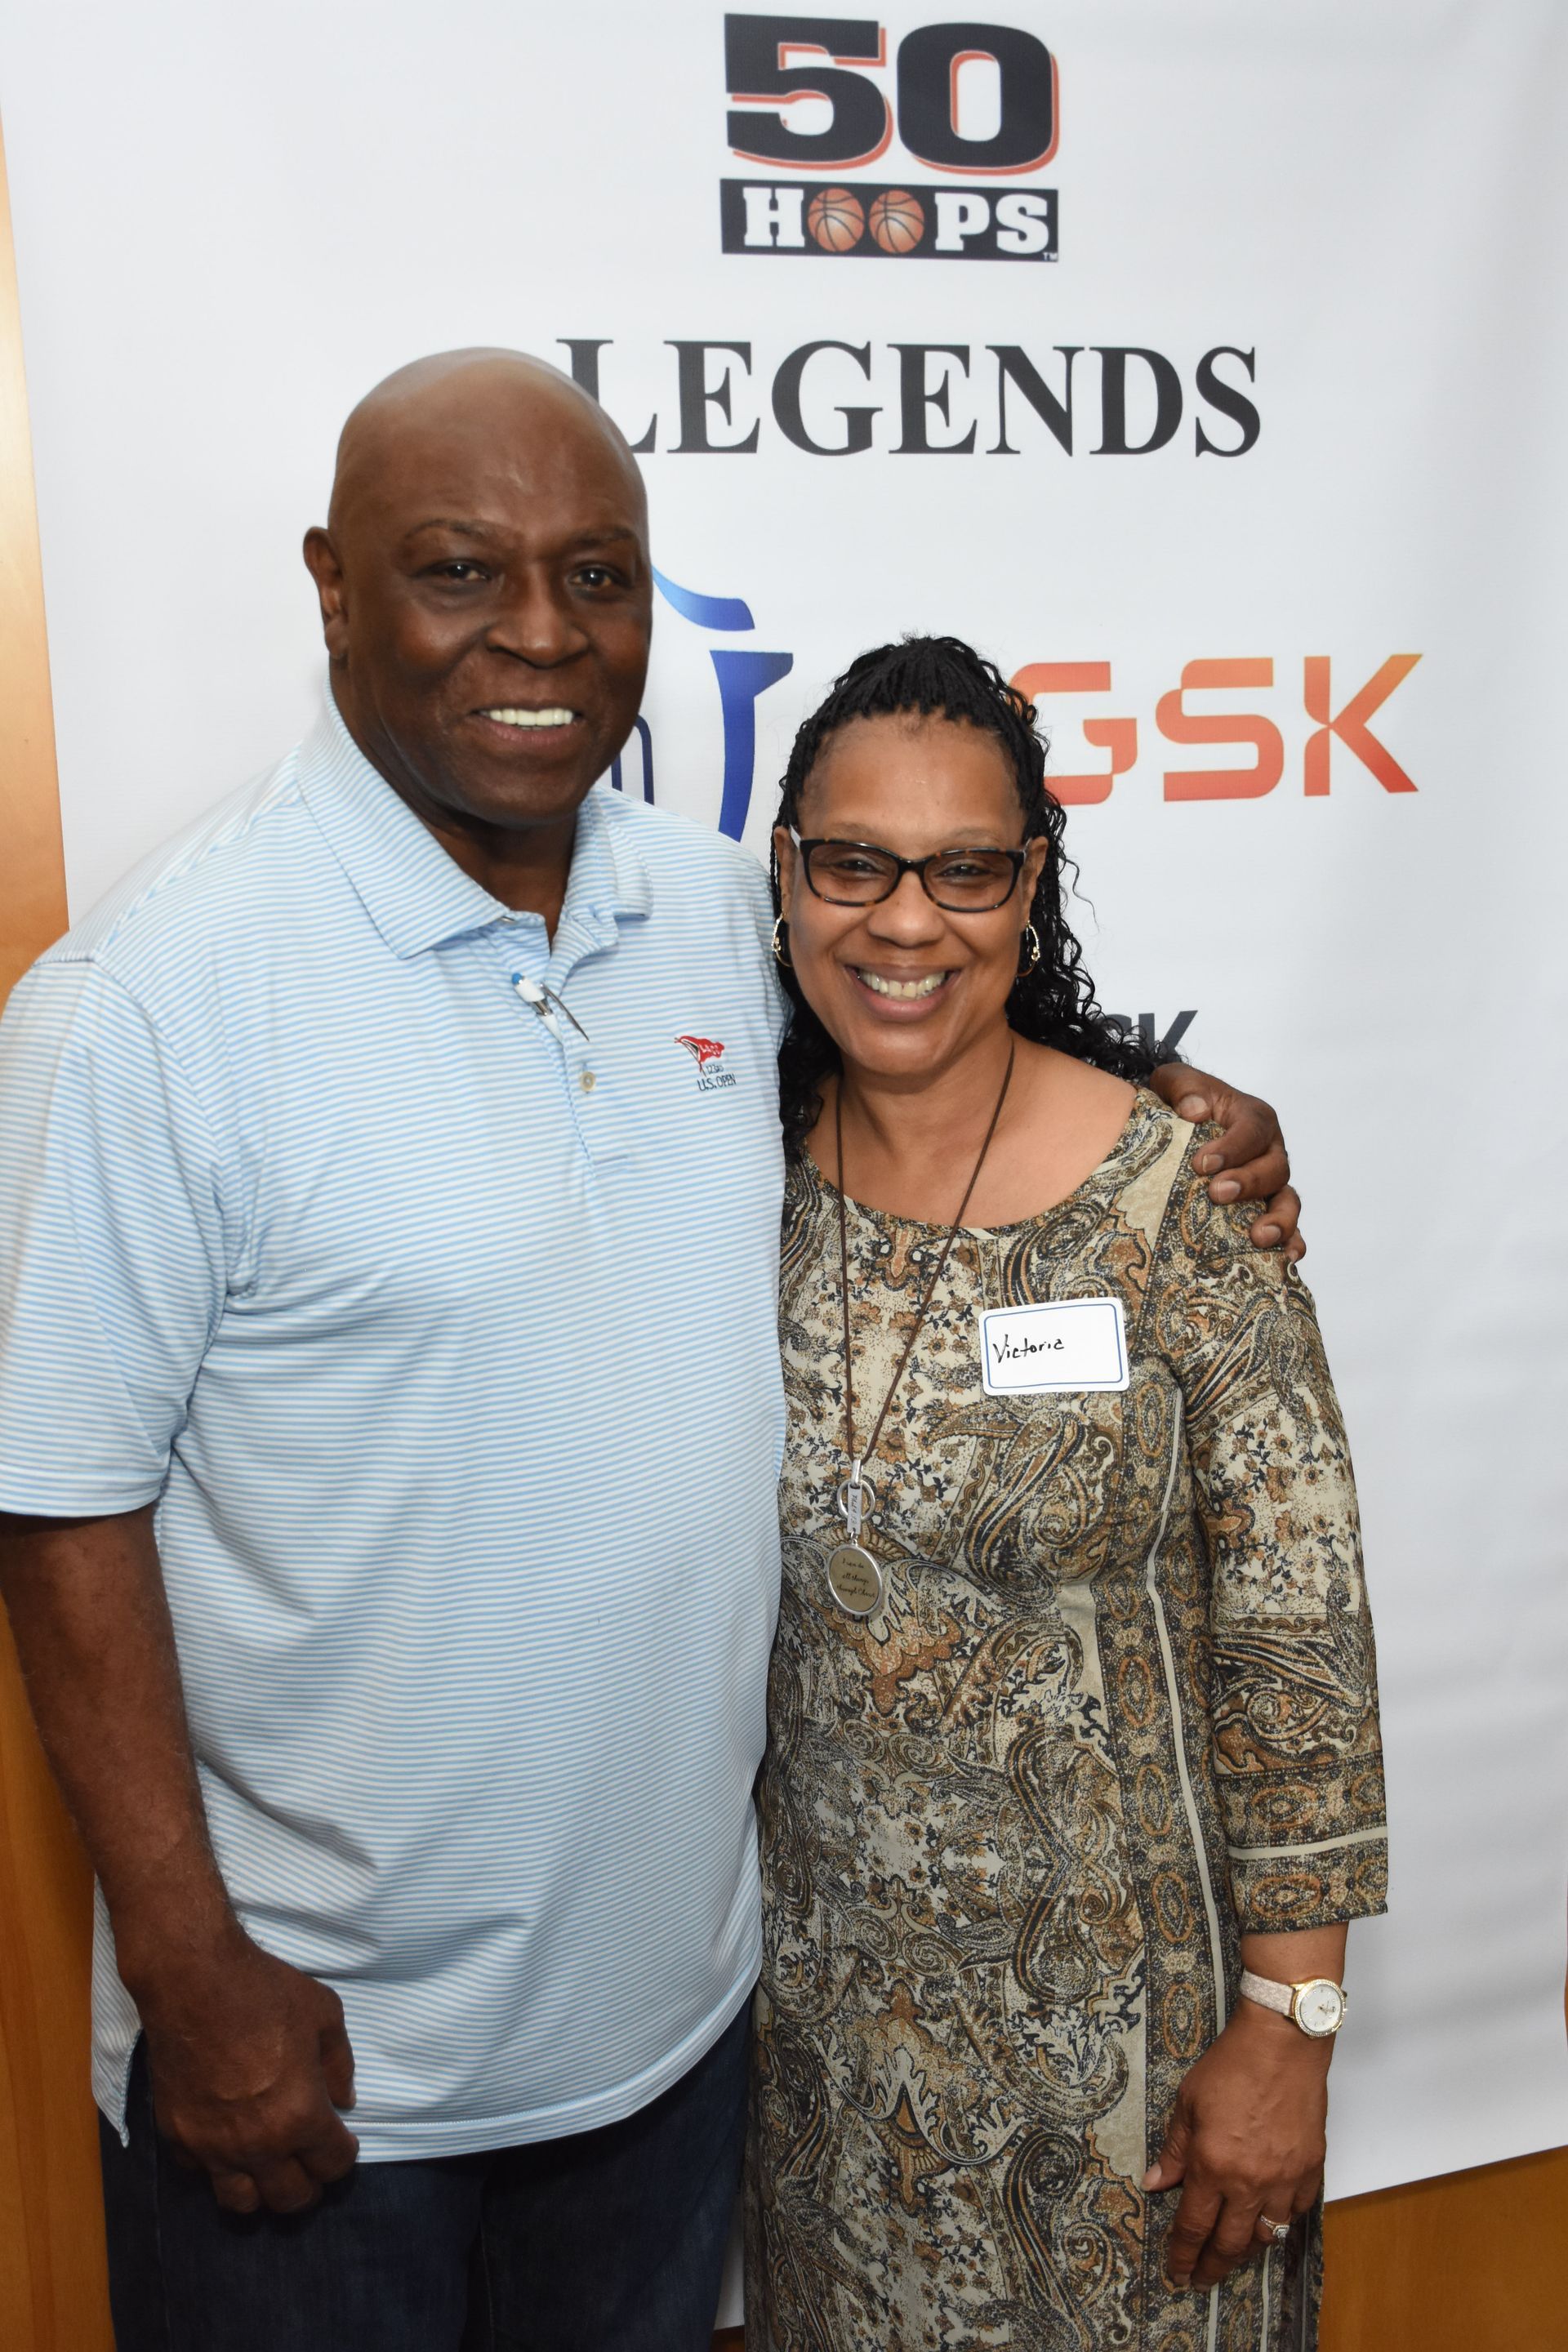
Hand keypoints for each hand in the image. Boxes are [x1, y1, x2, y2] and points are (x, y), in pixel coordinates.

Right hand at [132, 1923, 358, 2213]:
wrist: (194, 1981)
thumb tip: (344, 2101)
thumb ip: (340, 2065)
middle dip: (309, 2186)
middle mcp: (258, 2146)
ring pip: (242, 2205)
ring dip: (263, 2192)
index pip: (333, 2166)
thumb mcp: (325, 2015)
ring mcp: (213, 2148)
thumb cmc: (266, 1992)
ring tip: (270, 2169)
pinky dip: (217, 2166)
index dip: (344, 2156)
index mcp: (301, 2117)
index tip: (343, 2142)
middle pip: (291, 2200)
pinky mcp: (178, 2138)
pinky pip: (201, 2174)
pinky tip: (226, 2143)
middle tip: (310, 2163)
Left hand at [1143, 2002, 1328, 2290]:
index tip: (1177, 2272)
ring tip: (1234, 2251)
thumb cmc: (1232, 2065)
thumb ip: (1174, 2149)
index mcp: (1212, 2165)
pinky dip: (1282, 2219)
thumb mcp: (1188, 2103)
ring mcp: (1285, 2178)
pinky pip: (1297, 2210)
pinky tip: (1271, 2216)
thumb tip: (1157, 2183)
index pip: (1193, 2227)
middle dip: (1212, 2267)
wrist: (1282, 2043)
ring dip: (1248, 2247)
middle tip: (1201, 2280)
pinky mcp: (1311, 2169)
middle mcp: (1249, 2181)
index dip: (1183, 2255)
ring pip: (1268, 2234)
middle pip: (1230, 2244)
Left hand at [1148, 1062, 1304, 1260]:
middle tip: (1217, 1194)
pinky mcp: (1266, 1210)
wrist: (1177, 1125)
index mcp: (1253, 1117)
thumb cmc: (1181, 1104)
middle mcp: (1269, 1151)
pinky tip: (1284, 1260)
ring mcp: (1271, 1184)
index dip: (1233, 1148)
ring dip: (1278, 1220)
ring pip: (1288, 1201)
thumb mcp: (1174, 1083)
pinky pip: (1288, 1229)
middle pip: (1274, 1168)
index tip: (1202, 1164)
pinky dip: (1290, 1243)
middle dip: (1248, 1183)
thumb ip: (1183, 1088)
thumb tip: (1194, 1110)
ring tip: (1258, 1236)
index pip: (1252, 1129)